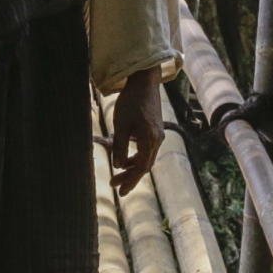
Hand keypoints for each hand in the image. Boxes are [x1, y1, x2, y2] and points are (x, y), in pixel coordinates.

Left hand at [104, 76, 162, 193]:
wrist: (144, 82)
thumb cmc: (130, 101)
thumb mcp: (121, 124)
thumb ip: (120, 146)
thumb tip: (118, 166)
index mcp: (150, 139)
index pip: (141, 167)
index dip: (130, 180)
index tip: (119, 191)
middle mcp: (157, 139)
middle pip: (145, 165)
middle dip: (130, 176)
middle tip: (115, 186)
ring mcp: (158, 134)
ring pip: (146, 158)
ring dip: (132, 167)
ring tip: (118, 173)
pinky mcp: (155, 129)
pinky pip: (147, 149)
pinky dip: (136, 156)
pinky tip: (126, 158)